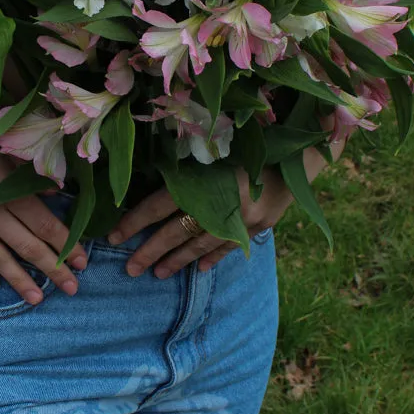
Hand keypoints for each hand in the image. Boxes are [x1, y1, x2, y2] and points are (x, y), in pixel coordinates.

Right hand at [0, 88, 86, 303]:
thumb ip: (21, 164)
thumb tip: (53, 188)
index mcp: (1, 185)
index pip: (43, 222)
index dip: (66, 243)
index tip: (84, 260)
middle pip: (25, 245)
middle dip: (53, 269)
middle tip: (73, 289)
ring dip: (19, 279)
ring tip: (37, 299)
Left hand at [104, 166, 293, 277]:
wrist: (299, 147)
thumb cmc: (247, 139)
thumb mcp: (211, 149)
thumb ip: (185, 170)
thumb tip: (149, 189)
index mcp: (202, 180)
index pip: (158, 206)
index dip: (134, 222)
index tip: (114, 237)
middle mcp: (219, 203)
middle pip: (176, 231)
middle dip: (150, 251)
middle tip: (130, 269)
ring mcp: (241, 219)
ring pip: (201, 244)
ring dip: (178, 260)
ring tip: (158, 274)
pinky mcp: (260, 224)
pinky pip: (230, 246)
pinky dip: (213, 257)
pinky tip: (200, 269)